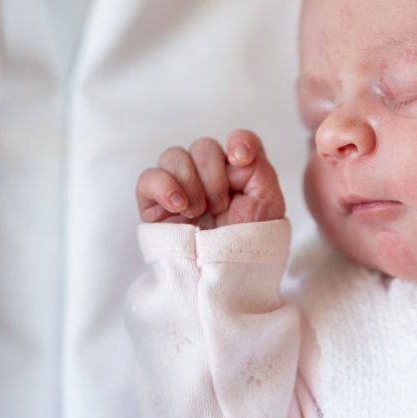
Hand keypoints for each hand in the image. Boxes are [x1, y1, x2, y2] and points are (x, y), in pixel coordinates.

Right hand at [136, 130, 284, 228]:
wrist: (225, 276)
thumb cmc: (249, 242)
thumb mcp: (268, 202)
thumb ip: (258, 166)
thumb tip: (234, 150)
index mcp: (239, 174)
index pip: (238, 141)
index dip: (241, 142)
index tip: (242, 159)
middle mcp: (209, 177)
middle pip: (204, 146)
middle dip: (213, 174)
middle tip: (220, 206)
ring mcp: (180, 189)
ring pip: (174, 155)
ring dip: (190, 181)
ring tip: (198, 211)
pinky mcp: (155, 205)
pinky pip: (148, 178)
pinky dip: (163, 186)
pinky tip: (179, 206)